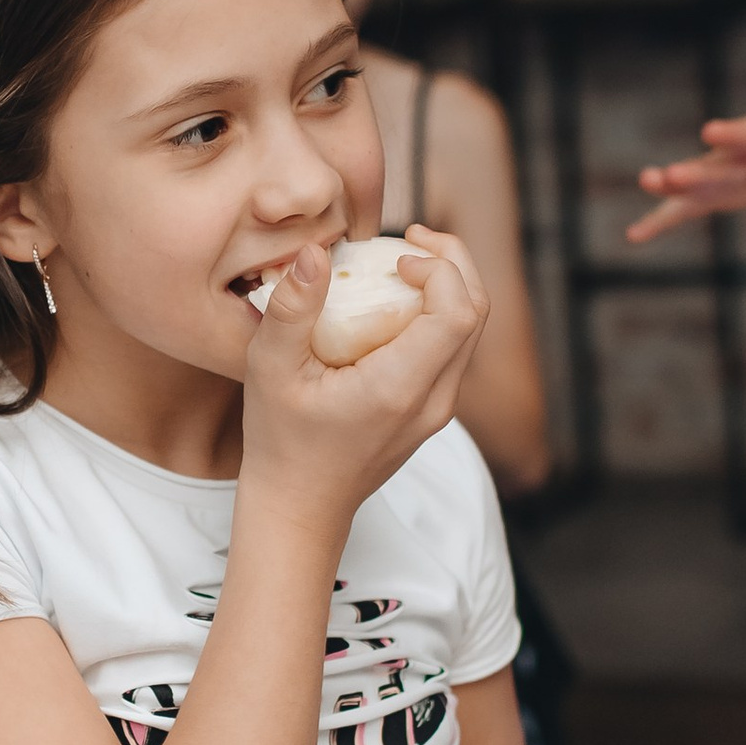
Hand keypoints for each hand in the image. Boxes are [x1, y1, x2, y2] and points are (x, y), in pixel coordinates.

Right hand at [236, 227, 486, 520]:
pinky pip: (453, 349)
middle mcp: (433, 400)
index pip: (458, 312)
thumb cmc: (280, 443)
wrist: (300, 507)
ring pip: (471, 331)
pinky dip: (437, 312)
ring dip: (448, 285)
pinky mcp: (431, 411)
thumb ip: (292, 308)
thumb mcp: (269, 370)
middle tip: (409, 238)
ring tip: (402, 261)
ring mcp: (438, 409)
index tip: (394, 256)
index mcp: (399, 388)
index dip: (439, 268)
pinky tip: (394, 301)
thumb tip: (315, 252)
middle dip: (453, 262)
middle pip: (476, 313)